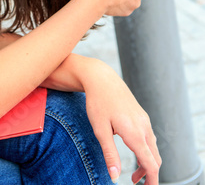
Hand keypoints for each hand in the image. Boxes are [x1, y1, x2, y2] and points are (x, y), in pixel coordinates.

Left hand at [82, 60, 160, 184]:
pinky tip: (133, 150)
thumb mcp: (100, 130)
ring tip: (133, 174)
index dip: (151, 181)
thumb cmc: (98, 103)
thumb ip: (110, 154)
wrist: (101, 78)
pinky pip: (149, 137)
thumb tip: (115, 176)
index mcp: (135, 133)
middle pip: (155, 158)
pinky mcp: (141, 115)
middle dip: (149, 174)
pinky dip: (145, 150)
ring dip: (147, 162)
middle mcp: (144, 126)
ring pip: (153, 147)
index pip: (151, 164)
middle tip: (136, 183)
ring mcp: (144, 119)